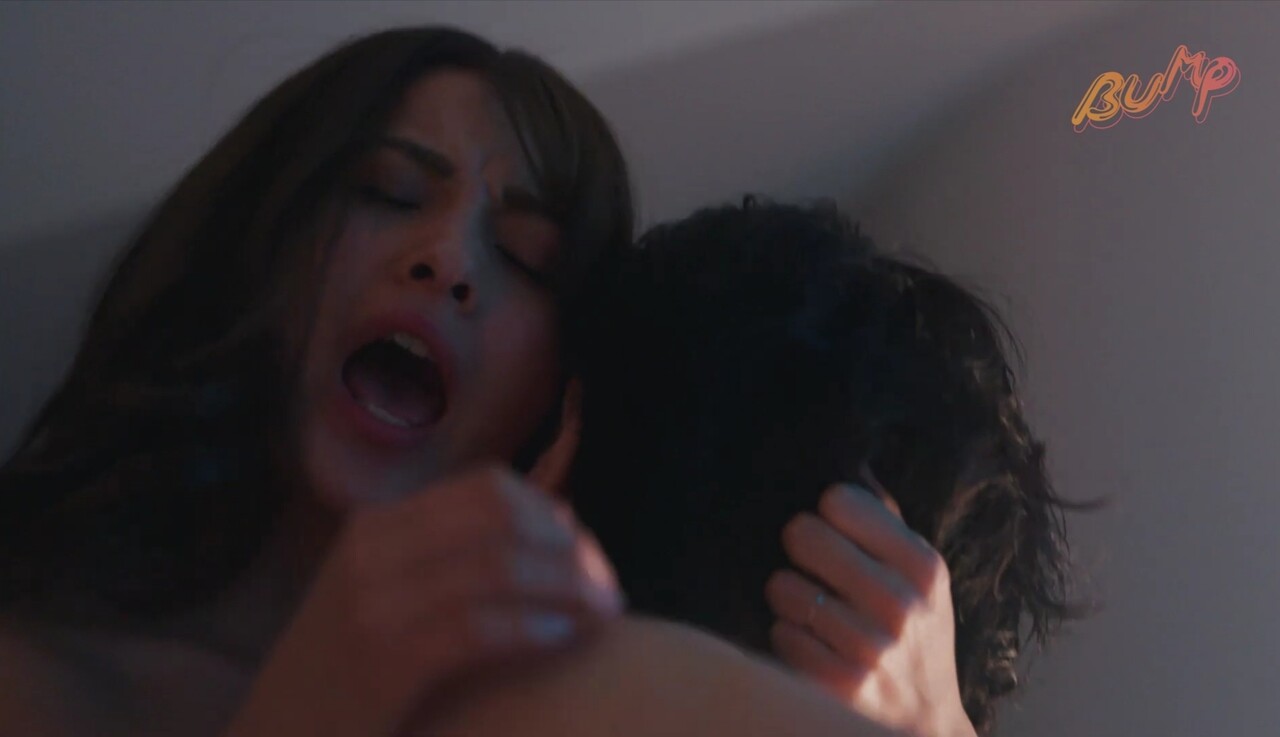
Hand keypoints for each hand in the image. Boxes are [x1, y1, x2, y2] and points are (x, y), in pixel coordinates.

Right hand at [223, 465, 623, 736]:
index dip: (551, 515)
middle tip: (607, 590)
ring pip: (499, 566)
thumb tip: (561, 518)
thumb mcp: (384, 599)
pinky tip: (563, 638)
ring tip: (604, 615)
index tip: (586, 554)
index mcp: (376, 527)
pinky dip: (534, 626)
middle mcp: (371, 551)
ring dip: (568, 588)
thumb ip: (453, 558)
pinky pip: (480, 626)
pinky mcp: (382, 661)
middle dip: (568, 549)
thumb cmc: (344, 681)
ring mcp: (372, 604)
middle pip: (502, 517)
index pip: (487, 488)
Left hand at [765, 467, 974, 736]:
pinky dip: (787, 638)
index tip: (832, 530)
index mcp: (923, 566)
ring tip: (812, 613)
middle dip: (798, 549)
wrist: (926, 727)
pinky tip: (811, 646)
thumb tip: (850, 462)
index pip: (839, 499)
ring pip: (783, 587)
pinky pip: (780, 634)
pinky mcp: (841, 684)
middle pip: (802, 533)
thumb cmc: (914, 638)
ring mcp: (871, 647)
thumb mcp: (920, 579)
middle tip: (809, 567)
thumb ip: (885, 523)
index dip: (825, 513)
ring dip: (787, 598)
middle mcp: (902, 604)